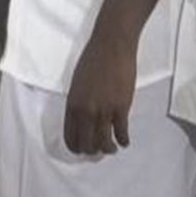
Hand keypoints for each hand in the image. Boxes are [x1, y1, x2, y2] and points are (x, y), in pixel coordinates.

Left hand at [63, 29, 136, 155]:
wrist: (111, 46)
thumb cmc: (94, 59)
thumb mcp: (78, 83)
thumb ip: (79, 102)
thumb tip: (84, 117)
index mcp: (72, 104)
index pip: (70, 137)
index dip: (77, 147)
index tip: (83, 149)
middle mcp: (85, 111)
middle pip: (87, 144)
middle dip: (93, 151)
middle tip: (99, 151)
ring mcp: (103, 110)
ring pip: (104, 143)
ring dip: (109, 149)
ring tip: (113, 148)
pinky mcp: (121, 107)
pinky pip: (121, 133)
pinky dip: (123, 140)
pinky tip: (125, 141)